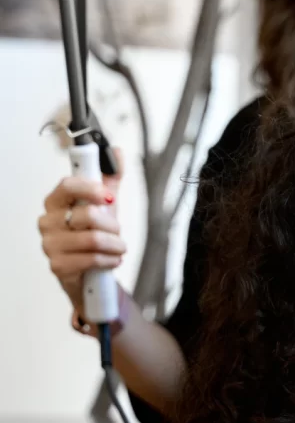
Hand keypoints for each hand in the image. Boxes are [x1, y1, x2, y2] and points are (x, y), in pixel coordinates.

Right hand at [38, 147, 125, 313]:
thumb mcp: (105, 205)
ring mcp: (49, 244)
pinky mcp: (57, 266)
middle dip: (113, 225)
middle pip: (88, 215)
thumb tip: (116, 152)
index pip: (68, 185)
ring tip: (118, 248)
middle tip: (118, 232)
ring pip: (93, 239)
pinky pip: (92, 259)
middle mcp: (48, 221)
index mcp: (57, 201)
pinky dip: (109, 260)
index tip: (109, 196)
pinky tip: (112, 260)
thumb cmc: (94, 233)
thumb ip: (110, 179)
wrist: (89, 270)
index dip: (91, 188)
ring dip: (116, 245)